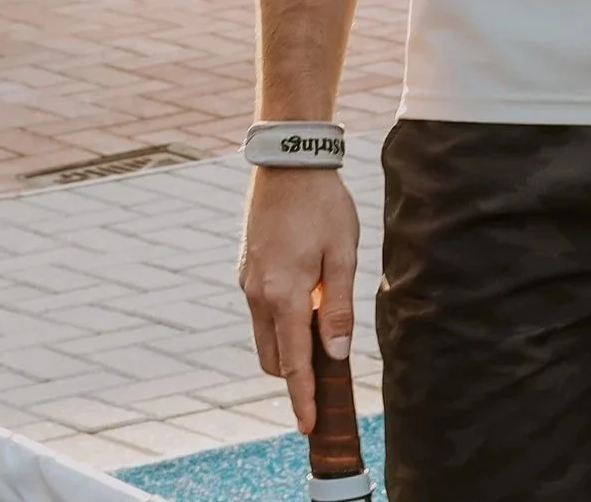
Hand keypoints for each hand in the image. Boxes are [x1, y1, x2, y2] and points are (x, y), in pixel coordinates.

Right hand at [238, 165, 360, 433]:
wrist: (289, 164)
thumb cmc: (324, 206)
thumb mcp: (343, 254)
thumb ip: (338, 308)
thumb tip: (335, 355)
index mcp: (285, 295)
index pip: (293, 362)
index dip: (303, 396)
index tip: (308, 426)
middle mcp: (259, 295)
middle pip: (273, 358)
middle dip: (295, 374)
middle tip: (326, 376)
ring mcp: (248, 284)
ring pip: (265, 337)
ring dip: (287, 346)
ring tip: (321, 331)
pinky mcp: (246, 272)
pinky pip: (261, 312)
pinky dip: (279, 321)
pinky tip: (306, 300)